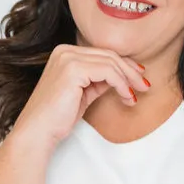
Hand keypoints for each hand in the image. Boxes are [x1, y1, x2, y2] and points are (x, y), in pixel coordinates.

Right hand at [9, 45, 149, 152]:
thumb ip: (99, 81)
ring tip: (135, 95)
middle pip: (109, 55)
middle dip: (130, 71)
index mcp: (64, 53)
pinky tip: (127, 97)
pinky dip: (121, 84)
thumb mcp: (84, 93)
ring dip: (128, 79)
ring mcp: (67, 58)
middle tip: (145, 85)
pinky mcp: (73, 69)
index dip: (124, 65)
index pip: (102, 54)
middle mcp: (64, 51)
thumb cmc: (58, 117)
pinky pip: (108, 72)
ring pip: (111, 62)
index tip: (138, 78)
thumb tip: (121, 77)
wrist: (38, 132)